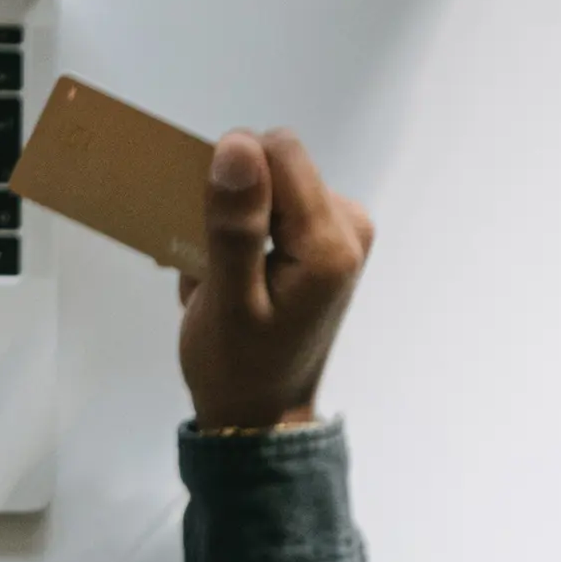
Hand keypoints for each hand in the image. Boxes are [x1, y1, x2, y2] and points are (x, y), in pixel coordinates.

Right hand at [178, 128, 373, 431]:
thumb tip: (237, 145)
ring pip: (273, 184)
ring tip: (224, 276)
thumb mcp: (226, 303)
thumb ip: (235, 225)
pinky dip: (249, 234)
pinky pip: (279, 207)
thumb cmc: (236, 368)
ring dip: (236, 222)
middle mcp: (350, 226)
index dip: (232, 177)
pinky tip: (237, 275)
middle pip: (278, 165)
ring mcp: (345, 232)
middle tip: (215, 266)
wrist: (261, 416)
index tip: (210, 233)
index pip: (278, 151)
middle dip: (234, 204)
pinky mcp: (331, 241)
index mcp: (330, 241)